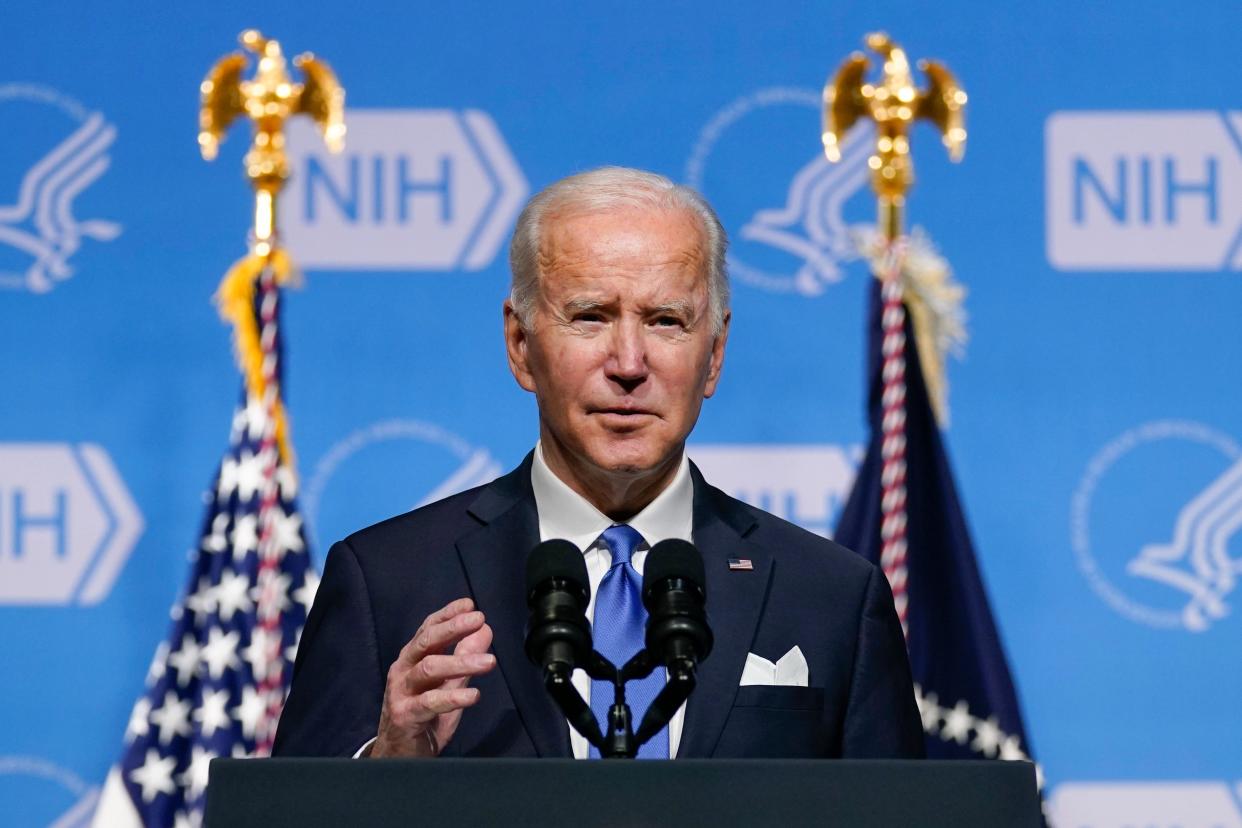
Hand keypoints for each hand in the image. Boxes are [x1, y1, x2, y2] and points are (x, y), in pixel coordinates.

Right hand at [369, 597, 495, 757]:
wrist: (399, 756)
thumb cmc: (424, 717)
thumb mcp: (449, 684)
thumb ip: (464, 658)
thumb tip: (485, 629)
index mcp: (412, 659)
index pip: (428, 629)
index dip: (448, 614)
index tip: (470, 604)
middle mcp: (403, 670)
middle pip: (427, 642)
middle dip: (453, 628)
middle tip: (479, 619)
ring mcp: (401, 692)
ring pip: (429, 669)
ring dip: (461, 662)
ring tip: (489, 661)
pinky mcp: (404, 715)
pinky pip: (430, 703)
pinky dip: (453, 697)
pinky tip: (474, 695)